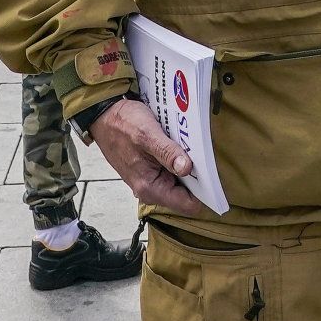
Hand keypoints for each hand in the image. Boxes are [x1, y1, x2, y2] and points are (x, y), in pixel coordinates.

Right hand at [90, 98, 210, 216]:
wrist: (104, 115)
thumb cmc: (123, 123)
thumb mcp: (147, 134)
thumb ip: (167, 152)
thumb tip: (187, 169)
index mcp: (150, 187)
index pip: (187, 205)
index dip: (204, 192)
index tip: (216, 176)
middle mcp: (150, 189)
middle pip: (186, 193)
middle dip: (197, 177)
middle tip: (203, 155)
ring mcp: (150, 180)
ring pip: (180, 181)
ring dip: (188, 167)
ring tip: (191, 147)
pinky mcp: (150, 170)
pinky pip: (172, 171)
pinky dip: (178, 160)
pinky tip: (180, 146)